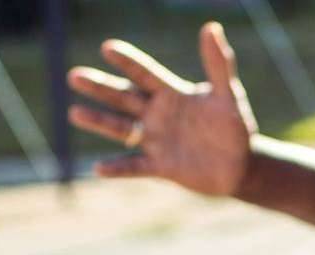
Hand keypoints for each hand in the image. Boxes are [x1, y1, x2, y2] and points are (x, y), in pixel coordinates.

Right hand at [66, 22, 256, 195]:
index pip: (145, 75)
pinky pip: (135, 167)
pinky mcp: (161, 166)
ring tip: (74, 113)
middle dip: (100, 87)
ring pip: (122, 129)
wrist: (240, 165)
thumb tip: (211, 26)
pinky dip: (118, 168)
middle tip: (75, 75)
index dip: (128, 62)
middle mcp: (158, 115)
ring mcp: (156, 141)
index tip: (108, 47)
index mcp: (172, 94)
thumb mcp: (229, 95)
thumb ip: (219, 64)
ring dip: (99, 121)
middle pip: (124, 98)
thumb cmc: (234, 126)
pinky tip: (99, 168)